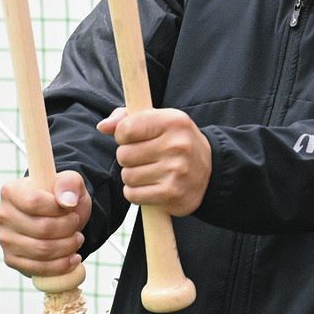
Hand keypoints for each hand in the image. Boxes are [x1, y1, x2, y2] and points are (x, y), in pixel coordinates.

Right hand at [0, 169, 90, 278]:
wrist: (58, 218)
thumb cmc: (61, 198)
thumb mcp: (70, 183)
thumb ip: (70, 184)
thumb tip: (68, 201)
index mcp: (12, 191)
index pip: (34, 202)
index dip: (58, 208)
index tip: (70, 207)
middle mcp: (3, 215)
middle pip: (42, 228)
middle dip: (68, 227)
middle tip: (76, 223)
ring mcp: (5, 240)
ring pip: (42, 250)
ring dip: (68, 246)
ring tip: (77, 238)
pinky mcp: (11, 260)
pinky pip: (38, 268)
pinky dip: (61, 265)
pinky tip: (73, 257)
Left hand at [97, 106, 211, 214]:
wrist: (209, 171)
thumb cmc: (177, 142)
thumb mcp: (159, 121)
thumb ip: (128, 118)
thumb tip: (103, 126)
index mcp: (173, 121)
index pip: (126, 129)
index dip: (123, 135)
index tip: (134, 138)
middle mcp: (177, 145)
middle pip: (124, 154)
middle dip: (128, 157)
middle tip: (145, 157)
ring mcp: (176, 171)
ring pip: (127, 176)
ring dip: (133, 176)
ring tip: (150, 172)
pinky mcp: (172, 193)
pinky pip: (133, 194)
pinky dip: (137, 192)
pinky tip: (151, 186)